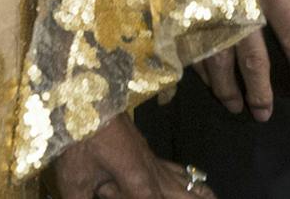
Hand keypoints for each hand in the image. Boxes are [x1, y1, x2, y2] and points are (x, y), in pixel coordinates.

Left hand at [49, 113, 208, 196]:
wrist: (87, 101)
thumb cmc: (80, 141)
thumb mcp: (74, 181)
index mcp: (138, 179)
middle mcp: (151, 169)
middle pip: (182, 192)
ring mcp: (151, 158)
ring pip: (182, 177)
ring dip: (199, 190)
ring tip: (214, 198)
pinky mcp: (145, 150)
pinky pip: (174, 166)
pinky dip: (188, 175)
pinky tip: (191, 178)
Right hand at [193, 0, 289, 119]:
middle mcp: (235, 4)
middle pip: (250, 59)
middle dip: (259, 90)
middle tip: (264, 114)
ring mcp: (202, 6)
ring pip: (214, 60)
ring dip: (225, 87)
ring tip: (233, 105)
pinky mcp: (176, 3)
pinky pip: (183, 46)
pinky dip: (188, 69)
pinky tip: (192, 83)